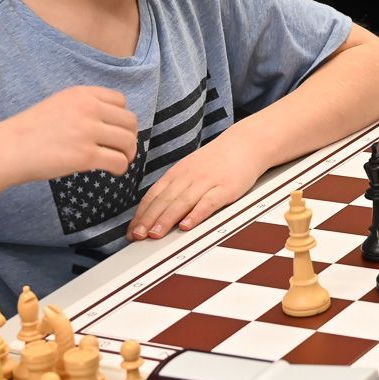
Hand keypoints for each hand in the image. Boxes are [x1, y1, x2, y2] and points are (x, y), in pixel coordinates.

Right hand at [0, 87, 136, 185]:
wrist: (8, 149)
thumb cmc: (31, 130)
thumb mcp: (60, 104)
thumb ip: (85, 106)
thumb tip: (113, 120)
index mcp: (82, 94)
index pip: (120, 101)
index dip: (121, 118)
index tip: (115, 130)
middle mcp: (88, 108)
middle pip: (129, 121)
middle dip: (129, 136)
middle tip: (122, 148)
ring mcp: (87, 132)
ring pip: (128, 141)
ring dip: (129, 153)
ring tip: (120, 160)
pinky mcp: (85, 156)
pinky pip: (118, 161)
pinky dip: (121, 168)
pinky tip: (114, 170)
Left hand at [127, 135, 264, 238]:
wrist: (247, 143)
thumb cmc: (218, 160)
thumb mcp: (191, 168)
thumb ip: (175, 187)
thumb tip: (156, 211)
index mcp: (178, 172)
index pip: (153, 195)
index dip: (141, 214)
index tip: (131, 231)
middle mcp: (189, 176)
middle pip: (164, 200)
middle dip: (148, 219)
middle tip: (137, 236)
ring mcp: (208, 181)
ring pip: (182, 202)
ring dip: (166, 219)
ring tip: (155, 234)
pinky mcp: (226, 188)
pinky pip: (209, 203)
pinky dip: (196, 214)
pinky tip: (187, 225)